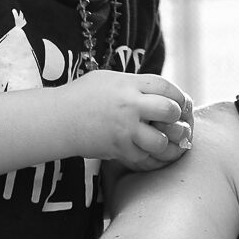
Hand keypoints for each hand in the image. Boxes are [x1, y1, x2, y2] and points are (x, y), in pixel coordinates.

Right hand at [61, 71, 193, 169]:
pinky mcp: (118, 150)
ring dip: (166, 143)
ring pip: (160, 141)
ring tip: (165, 140)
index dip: (179, 96)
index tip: (181, 103)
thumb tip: (164, 93)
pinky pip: (144, 158)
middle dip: (177, 117)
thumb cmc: (84, 95)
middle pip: (169, 111)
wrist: (58, 119)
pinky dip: (151, 158)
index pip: (166, 87)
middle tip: (174, 122)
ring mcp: (124, 130)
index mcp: (129, 84)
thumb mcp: (112, 80)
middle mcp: (129, 106)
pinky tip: (151, 153)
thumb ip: (138, 85)